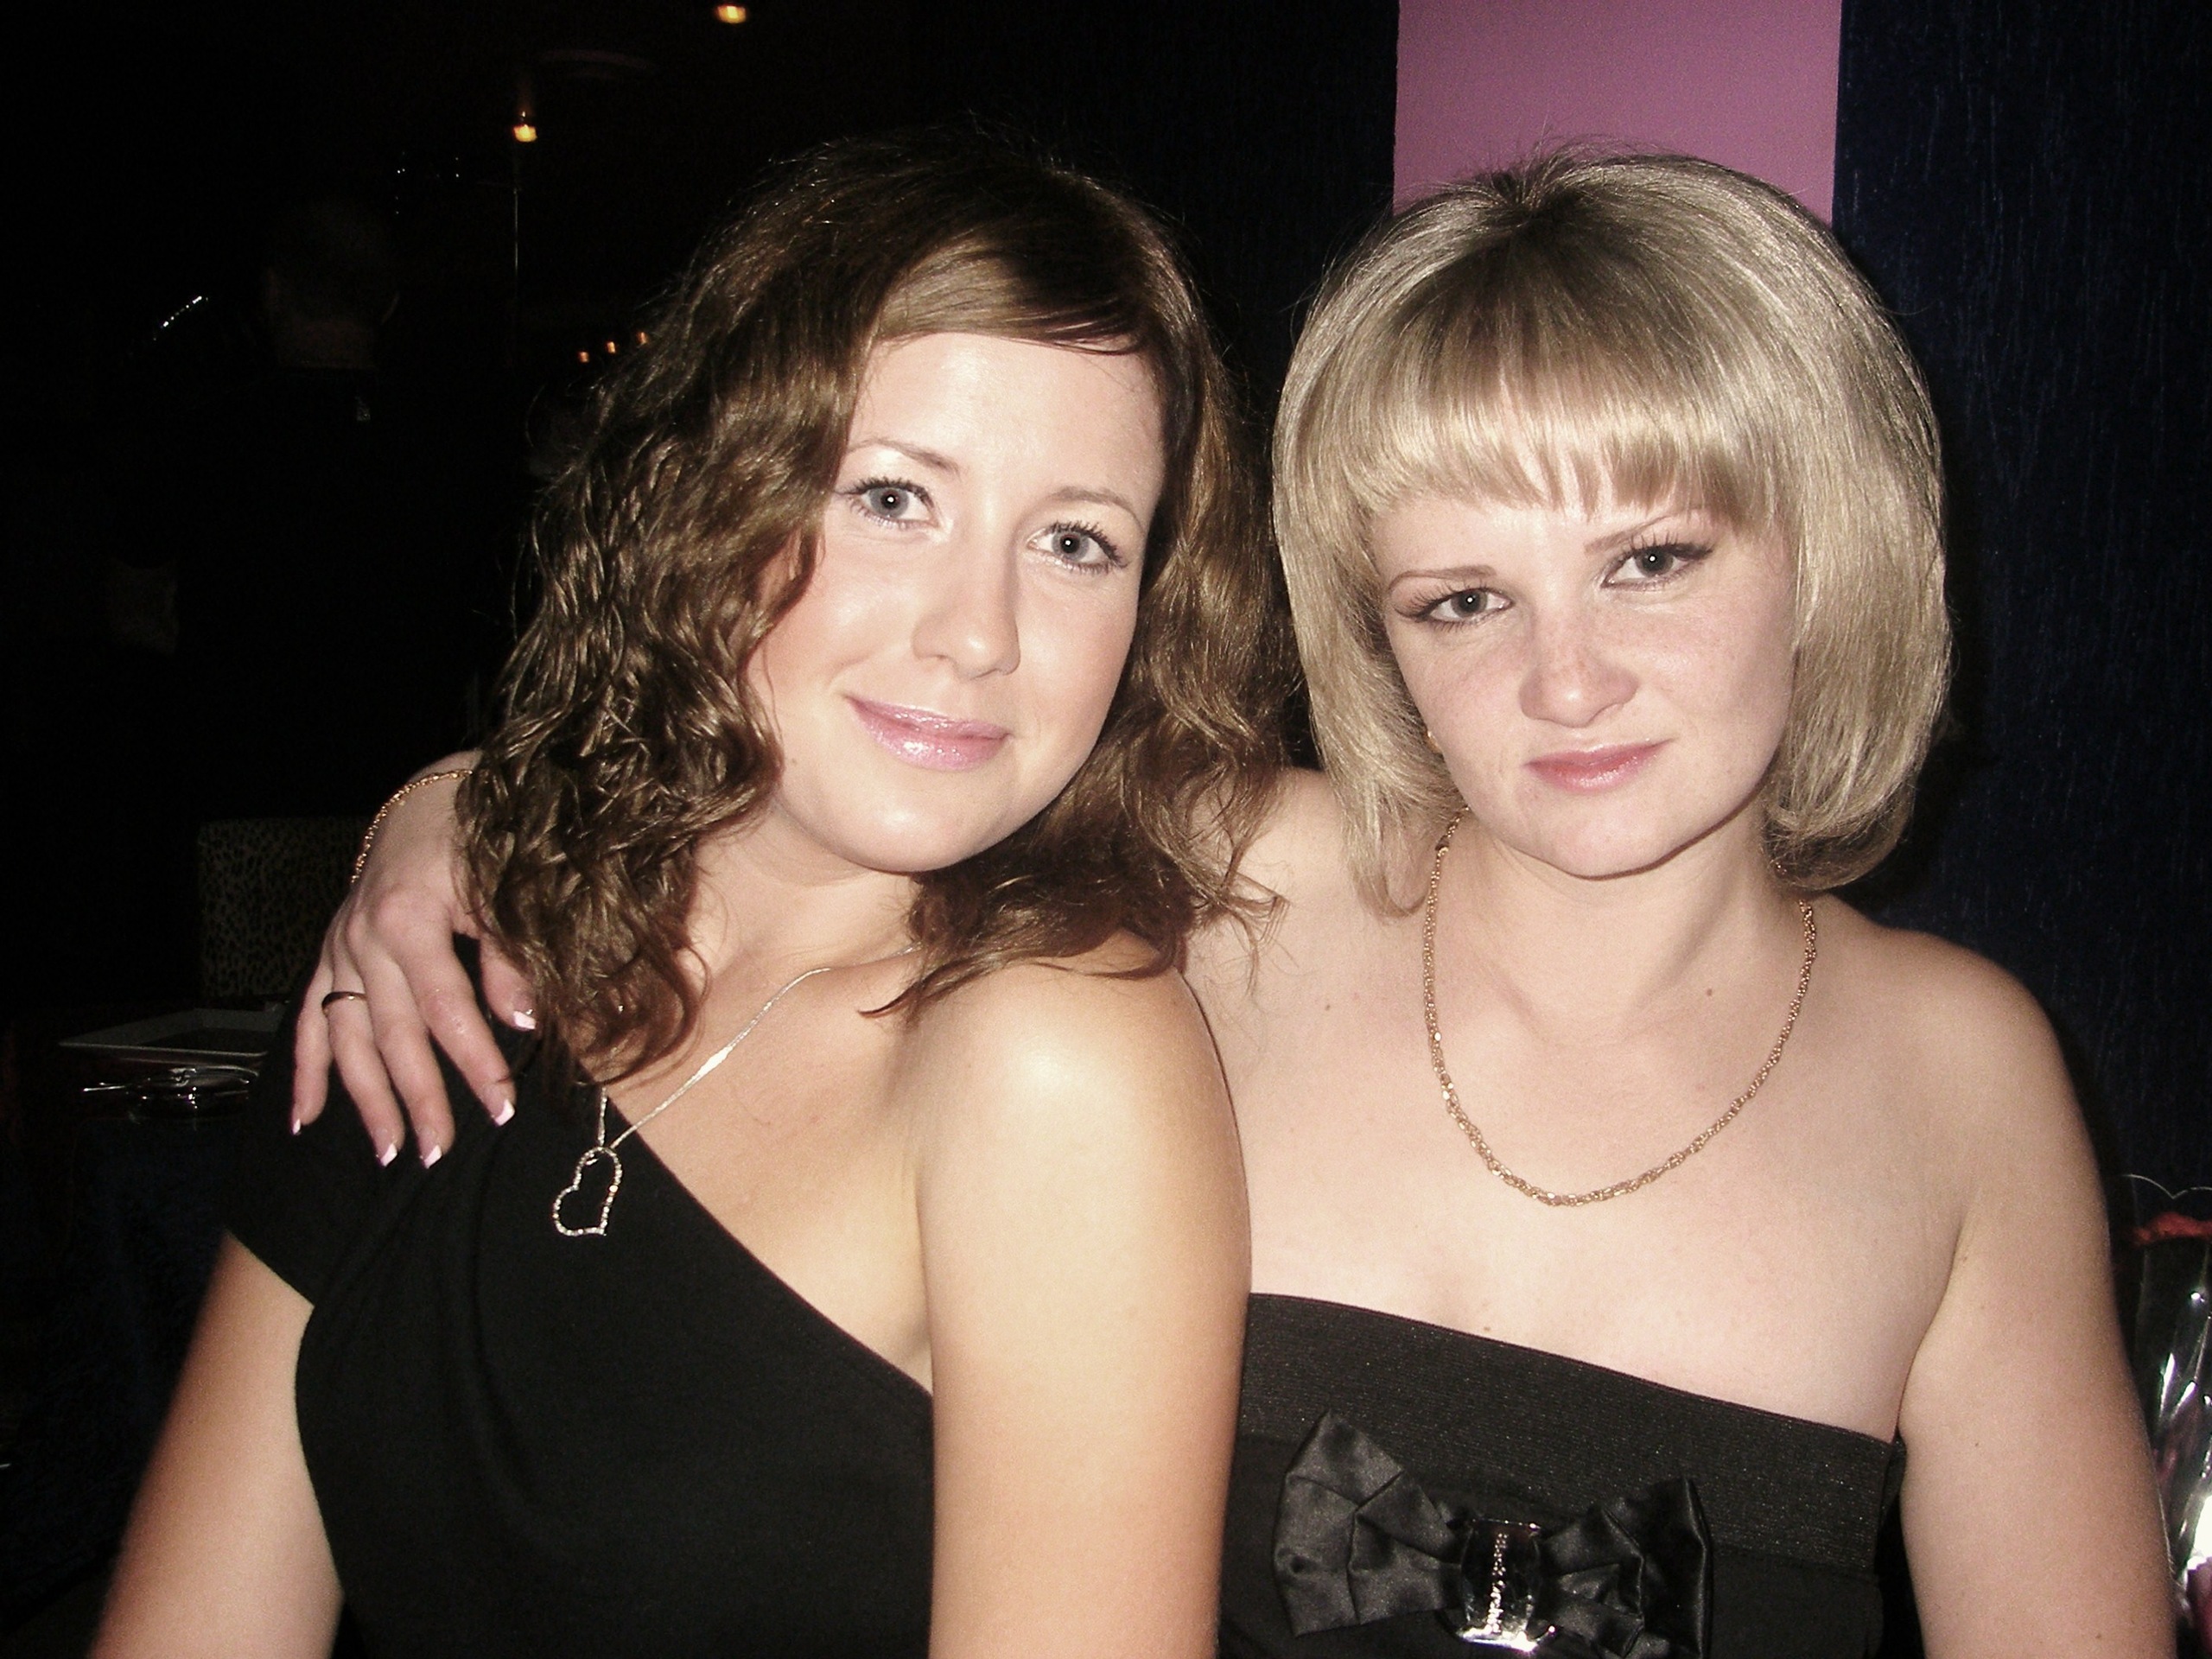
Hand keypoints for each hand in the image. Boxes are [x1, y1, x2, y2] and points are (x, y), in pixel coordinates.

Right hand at [292, 758, 531, 1162]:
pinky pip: (307, 1021)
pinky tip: (308, 1119)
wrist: (432, 796)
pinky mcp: (327, 954)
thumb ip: (509, 956)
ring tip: (389, 1152)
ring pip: (346, 1039)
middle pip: (392, 1036)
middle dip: (418, 1099)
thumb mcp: (502, 887)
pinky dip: (306, 1071)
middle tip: (439, 1152)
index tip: (501, 1107)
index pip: (447, 1011)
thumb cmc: (479, 839)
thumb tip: (524, 1022)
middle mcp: (362, 940)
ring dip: (366, 1099)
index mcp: (409, 921)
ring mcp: (338, 949)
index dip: (475, 1062)